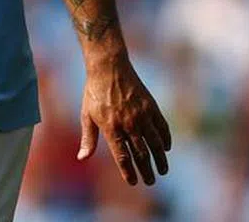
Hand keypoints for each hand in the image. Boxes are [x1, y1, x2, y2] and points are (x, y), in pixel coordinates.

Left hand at [77, 55, 171, 185]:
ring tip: (163, 170)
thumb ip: (88, 138)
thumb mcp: (87, 115)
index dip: (128, 171)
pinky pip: (162, 127)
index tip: (133, 182)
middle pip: (141, 153)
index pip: (122, 156)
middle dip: (146, 170)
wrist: (109, 67)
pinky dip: (165, 139)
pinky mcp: (151, 106)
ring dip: (160, 159)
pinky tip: (166, 148)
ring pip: (155, 143)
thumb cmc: (94, 92)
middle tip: (150, 181)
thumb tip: (82, 158)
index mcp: (111, 127)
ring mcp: (141, 115)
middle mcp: (128, 123)